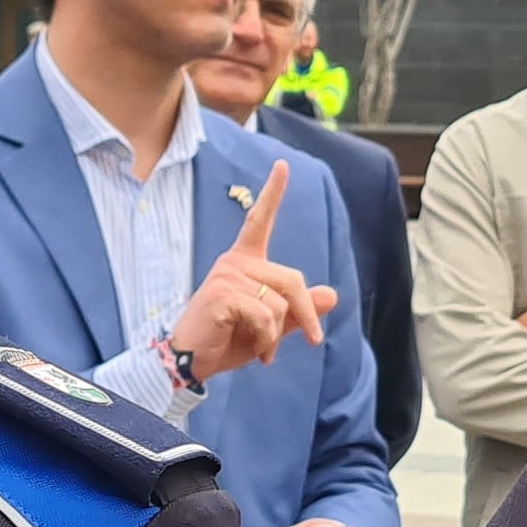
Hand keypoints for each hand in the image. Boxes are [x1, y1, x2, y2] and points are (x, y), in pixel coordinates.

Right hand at [166, 159, 338, 382]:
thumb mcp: (273, 326)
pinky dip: (267, 341)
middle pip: (293, 280)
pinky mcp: (221, 294)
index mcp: (246, 261)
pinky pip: (265, 316)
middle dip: (307, 315)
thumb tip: (332, 295)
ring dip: (277, 336)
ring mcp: (226, 275)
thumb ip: (299, 309)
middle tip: (314, 340)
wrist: (194, 361)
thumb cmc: (230, 340)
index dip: (273, 192)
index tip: (283, 165)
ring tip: (261, 348)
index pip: (260, 221)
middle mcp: (235, 262)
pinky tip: (254, 350)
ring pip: (280, 304)